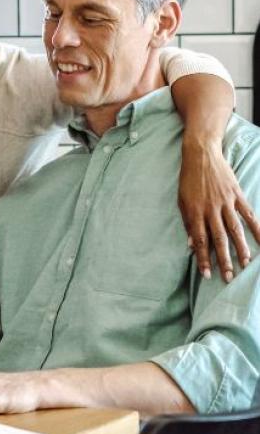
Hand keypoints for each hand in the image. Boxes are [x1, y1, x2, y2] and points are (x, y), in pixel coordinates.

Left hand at [179, 138, 259, 281]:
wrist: (201, 155)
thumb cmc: (188, 180)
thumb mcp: (181, 202)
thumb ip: (187, 223)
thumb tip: (191, 245)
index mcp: (194, 212)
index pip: (200, 241)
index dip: (203, 259)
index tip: (207, 274)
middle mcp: (210, 209)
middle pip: (219, 239)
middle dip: (223, 260)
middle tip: (228, 277)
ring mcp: (225, 202)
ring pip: (235, 229)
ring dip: (241, 248)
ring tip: (245, 264)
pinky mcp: (237, 195)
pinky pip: (249, 215)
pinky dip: (257, 228)